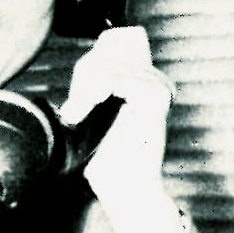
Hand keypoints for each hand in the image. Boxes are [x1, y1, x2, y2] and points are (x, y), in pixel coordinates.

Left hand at [56, 25, 175, 205]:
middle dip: (83, 76)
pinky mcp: (155, 99)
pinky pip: (114, 77)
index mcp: (145, 79)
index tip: (80, 97)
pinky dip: (92, 92)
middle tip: (75, 110)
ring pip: (107, 63)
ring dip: (84, 90)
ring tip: (77, 115)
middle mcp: (156, 79)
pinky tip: (85, 111)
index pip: (114, 43)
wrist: (126, 190)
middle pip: (107, 50)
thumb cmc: (109, 158)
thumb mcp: (95, 112)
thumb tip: (92, 54)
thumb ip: (97, 81)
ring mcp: (158, 87)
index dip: (90, 62)